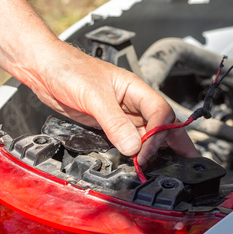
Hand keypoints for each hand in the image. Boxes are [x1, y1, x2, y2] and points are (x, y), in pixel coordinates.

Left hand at [18, 40, 198, 162]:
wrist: (44, 68)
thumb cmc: (69, 69)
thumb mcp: (94, 96)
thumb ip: (114, 123)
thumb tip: (133, 147)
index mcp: (135, 89)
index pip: (159, 112)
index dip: (158, 134)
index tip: (146, 152)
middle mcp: (132, 102)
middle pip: (160, 123)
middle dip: (175, 141)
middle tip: (188, 160)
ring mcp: (120, 113)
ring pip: (146, 133)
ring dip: (156, 149)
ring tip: (168, 165)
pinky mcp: (107, 123)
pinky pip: (127, 139)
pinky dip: (136, 151)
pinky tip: (140, 160)